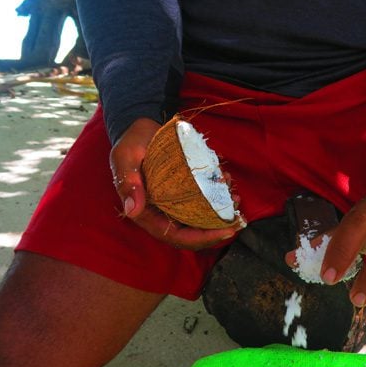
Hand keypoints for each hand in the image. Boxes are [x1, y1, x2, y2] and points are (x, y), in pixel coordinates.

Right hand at [110, 118, 240, 249]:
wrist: (139, 128)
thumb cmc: (131, 142)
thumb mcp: (126, 158)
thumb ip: (129, 182)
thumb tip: (132, 211)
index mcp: (145, 213)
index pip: (175, 236)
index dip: (201, 238)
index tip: (227, 232)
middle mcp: (160, 213)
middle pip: (193, 232)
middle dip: (217, 227)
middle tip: (239, 216)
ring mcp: (173, 204)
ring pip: (200, 217)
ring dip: (220, 211)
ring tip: (235, 195)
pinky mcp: (182, 193)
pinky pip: (202, 201)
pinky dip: (217, 195)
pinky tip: (226, 181)